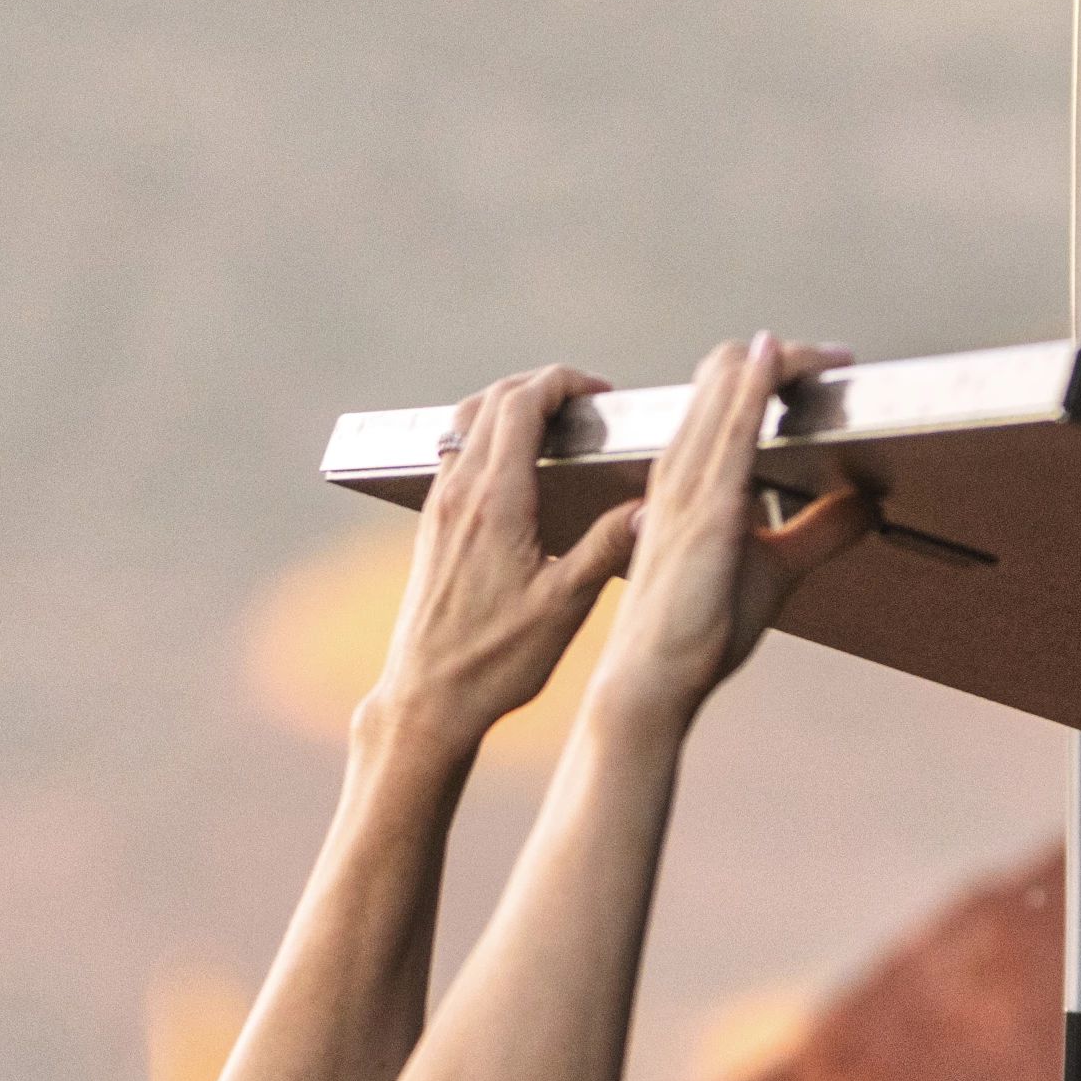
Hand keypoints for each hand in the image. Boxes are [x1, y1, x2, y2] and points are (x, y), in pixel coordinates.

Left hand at [360, 365, 636, 751]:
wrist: (429, 697)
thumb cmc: (497, 660)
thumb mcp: (566, 606)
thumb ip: (608, 547)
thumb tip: (652, 506)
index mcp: (497, 502)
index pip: (523, 405)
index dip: (563, 384)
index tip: (599, 393)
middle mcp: (461, 493)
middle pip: (494, 400)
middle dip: (541, 386)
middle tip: (585, 402)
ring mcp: (440, 506)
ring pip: (468, 421)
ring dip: (509, 405)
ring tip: (552, 422)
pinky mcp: (432, 525)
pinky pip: (455, 452)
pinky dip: (487, 435)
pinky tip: (515, 465)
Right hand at [581, 334, 876, 737]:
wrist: (656, 677)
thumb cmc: (698, 627)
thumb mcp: (777, 567)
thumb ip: (820, 531)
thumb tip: (868, 501)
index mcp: (690, 476)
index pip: (724, 391)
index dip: (773, 368)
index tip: (827, 370)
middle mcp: (683, 468)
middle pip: (726, 373)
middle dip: (789, 356)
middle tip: (842, 360)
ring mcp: (689, 485)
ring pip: (727, 387)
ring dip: (783, 362)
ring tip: (833, 358)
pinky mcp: (707, 512)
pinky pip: (731, 432)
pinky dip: (756, 389)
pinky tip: (776, 359)